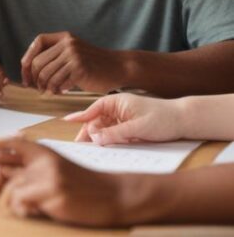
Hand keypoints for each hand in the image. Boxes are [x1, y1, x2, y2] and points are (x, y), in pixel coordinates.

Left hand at [0, 137, 135, 226]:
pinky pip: (23, 204)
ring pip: (13, 191)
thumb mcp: (54, 167)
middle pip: (4, 167)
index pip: (10, 142)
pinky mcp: (54, 195)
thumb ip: (28, 167)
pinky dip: (26, 211)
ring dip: (18, 203)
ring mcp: (49, 177)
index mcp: (44, 151)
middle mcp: (44, 160)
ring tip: (37, 206)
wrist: (115, 195)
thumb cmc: (81, 184)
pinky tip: (42, 210)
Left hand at [20, 32, 124, 93]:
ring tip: (49, 91)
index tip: (26, 73)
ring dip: (45, 86)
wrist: (119, 68)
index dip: (28, 58)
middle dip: (34, 78)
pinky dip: (56, 90)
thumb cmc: (93, 64)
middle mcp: (68, 44)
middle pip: (38, 62)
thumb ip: (55, 54)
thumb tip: (28, 68)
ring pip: (46, 74)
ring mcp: (74, 56)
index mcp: (65, 37)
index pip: (38, 42)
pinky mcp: (80, 69)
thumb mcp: (74, 52)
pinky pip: (58, 82)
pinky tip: (60, 91)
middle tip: (37, 88)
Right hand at [64, 93, 183, 144]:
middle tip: (81, 147)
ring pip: (104, 129)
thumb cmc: (163, 119)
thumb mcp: (137, 128)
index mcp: (116, 101)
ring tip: (92, 150)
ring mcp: (123, 117)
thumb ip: (115, 134)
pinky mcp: (129, 126)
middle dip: (88, 133)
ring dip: (99, 138)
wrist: (185, 120)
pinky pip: (114, 134)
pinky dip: (110, 141)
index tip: (66, 121)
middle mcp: (117, 108)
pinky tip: (107, 148)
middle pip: (96, 121)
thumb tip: (95, 139)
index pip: (92, 109)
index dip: (79, 117)